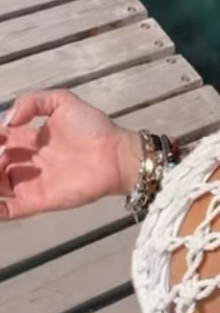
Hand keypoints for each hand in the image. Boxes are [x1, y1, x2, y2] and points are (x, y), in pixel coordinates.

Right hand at [0, 89, 142, 219]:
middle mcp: (23, 162)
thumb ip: (32, 102)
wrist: (115, 154)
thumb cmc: (92, 127)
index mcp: (25, 138)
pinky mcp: (36, 201)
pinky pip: (8, 210)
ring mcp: (28, 183)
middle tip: (0, 154)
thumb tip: (7, 121)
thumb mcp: (62, 102)